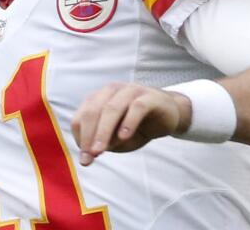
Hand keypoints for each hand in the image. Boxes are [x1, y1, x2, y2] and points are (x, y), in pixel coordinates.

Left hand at [71, 82, 190, 165]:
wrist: (168, 115)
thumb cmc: (137, 126)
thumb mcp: (117, 138)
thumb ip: (105, 142)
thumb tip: (92, 151)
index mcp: (99, 98)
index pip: (81, 116)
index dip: (80, 137)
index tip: (84, 158)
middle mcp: (112, 91)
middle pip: (93, 111)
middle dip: (89, 135)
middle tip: (90, 156)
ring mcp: (131, 91)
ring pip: (112, 108)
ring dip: (103, 130)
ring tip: (100, 150)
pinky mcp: (150, 97)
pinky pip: (137, 107)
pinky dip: (128, 122)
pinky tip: (124, 137)